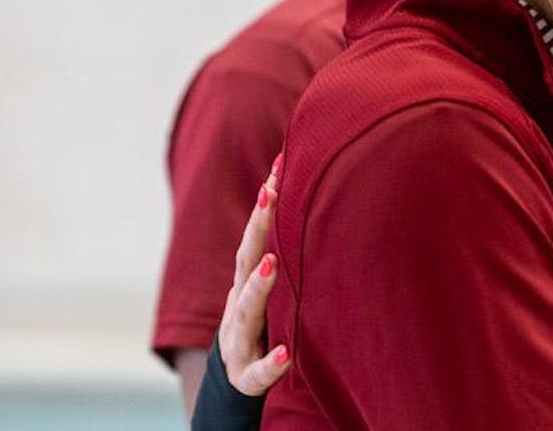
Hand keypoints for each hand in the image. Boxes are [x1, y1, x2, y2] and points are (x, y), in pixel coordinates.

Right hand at [218, 152, 290, 395]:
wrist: (236, 382)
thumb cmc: (263, 325)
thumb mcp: (271, 291)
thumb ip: (285, 255)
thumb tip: (316, 202)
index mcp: (247, 285)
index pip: (254, 240)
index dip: (263, 207)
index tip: (277, 170)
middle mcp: (238, 307)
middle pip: (245, 263)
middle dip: (257, 229)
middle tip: (271, 194)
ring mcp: (239, 342)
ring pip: (246, 312)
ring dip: (258, 288)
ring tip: (272, 264)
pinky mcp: (247, 378)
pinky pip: (259, 372)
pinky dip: (272, 364)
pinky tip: (287, 355)